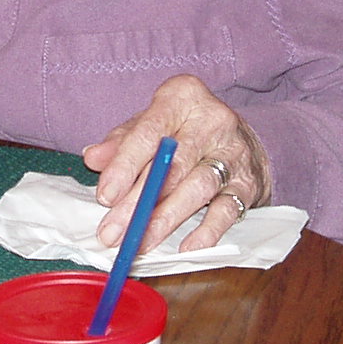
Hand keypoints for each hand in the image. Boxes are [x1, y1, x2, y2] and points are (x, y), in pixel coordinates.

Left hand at [81, 75, 270, 255]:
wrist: (242, 139)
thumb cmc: (185, 131)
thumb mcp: (151, 124)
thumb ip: (122, 141)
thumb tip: (93, 158)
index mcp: (182, 97)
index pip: (149, 132)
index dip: (125, 166)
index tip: (105, 197)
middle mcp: (213, 120)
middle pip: (172, 165)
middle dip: (139, 202)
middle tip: (113, 232)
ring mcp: (234, 152)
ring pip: (198, 188)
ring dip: (166, 219)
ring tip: (140, 242)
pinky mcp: (249, 182)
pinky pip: (228, 209)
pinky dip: (207, 230)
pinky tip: (185, 246)